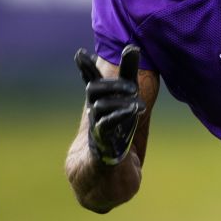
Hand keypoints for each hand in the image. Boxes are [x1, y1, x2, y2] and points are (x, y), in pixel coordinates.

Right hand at [74, 45, 145, 165]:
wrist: (104, 173)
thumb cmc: (117, 134)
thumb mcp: (125, 104)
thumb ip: (128, 78)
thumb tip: (132, 48)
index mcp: (100, 101)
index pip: (91, 80)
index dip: (86, 67)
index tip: (80, 53)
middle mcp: (95, 112)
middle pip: (94, 90)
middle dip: (112, 84)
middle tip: (133, 86)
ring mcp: (96, 127)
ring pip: (101, 106)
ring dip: (121, 103)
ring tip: (140, 106)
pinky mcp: (101, 143)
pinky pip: (105, 126)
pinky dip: (118, 117)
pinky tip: (132, 112)